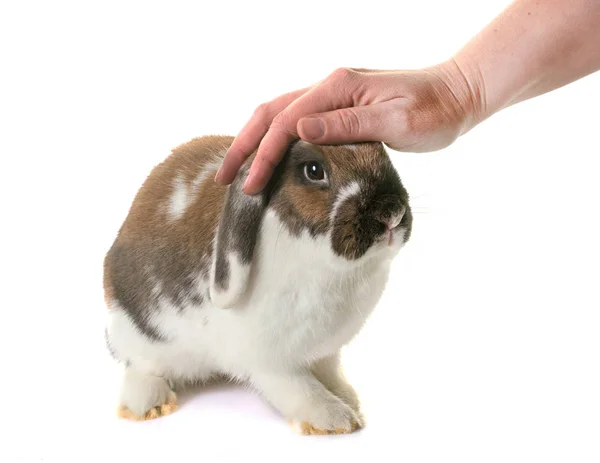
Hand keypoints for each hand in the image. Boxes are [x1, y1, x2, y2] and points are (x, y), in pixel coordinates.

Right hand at [215, 60, 482, 193]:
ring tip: (236, 169)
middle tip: (224, 178)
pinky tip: (268, 156)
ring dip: (254, 140)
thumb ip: (346, 125)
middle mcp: (329, 86)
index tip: (250, 186)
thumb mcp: (395, 121)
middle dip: (244, 145)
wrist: (457, 95)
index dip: (264, 154)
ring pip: (279, 114)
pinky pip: (296, 121)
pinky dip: (274, 139)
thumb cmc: (433, 111)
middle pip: (271, 112)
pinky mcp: (339, 108)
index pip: (286, 122)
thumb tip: (298, 130)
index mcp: (338, 88)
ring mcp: (332, 95)